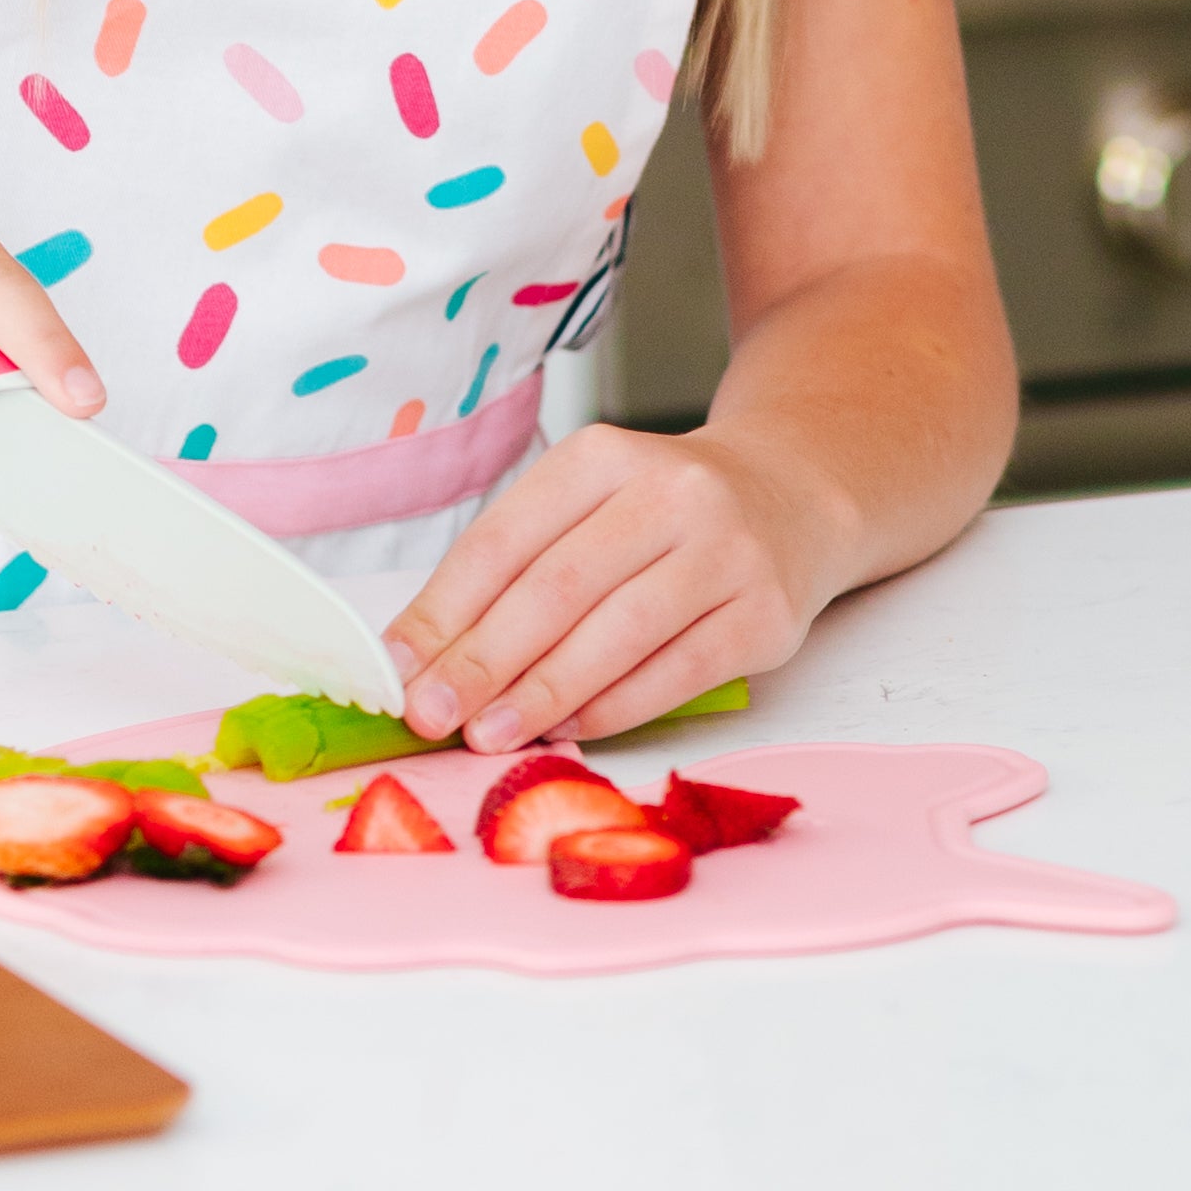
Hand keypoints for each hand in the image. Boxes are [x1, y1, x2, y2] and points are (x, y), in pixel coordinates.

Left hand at [384, 423, 833, 751]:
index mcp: (602, 456)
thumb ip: (515, 570)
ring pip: (615, 634)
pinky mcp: (766, 615)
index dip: (443, 609)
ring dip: (542, 694)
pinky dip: (614, 708)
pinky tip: (569, 729)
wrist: (792, 496)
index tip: (397, 668)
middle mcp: (669, 493)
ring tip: (488, 735)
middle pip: (555, 588)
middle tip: (432, 715)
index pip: (504, 539)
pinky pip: (677, 673)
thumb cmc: (663, 515)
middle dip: (482, 661)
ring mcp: (725, 553)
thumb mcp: (589, 505)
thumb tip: (425, 657)